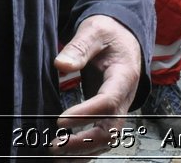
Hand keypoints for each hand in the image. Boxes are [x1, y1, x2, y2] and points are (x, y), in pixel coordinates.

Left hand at [51, 15, 142, 155]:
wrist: (124, 39)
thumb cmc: (109, 34)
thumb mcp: (95, 31)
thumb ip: (80, 47)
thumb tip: (60, 65)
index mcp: (124, 76)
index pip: (108, 101)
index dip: (86, 114)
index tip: (60, 120)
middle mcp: (125, 98)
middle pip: (110, 129)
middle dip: (84, 141)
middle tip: (56, 145)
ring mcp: (119, 109)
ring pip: (106, 140)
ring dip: (83, 151)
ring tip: (56, 154)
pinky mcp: (109, 115)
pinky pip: (101, 139)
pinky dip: (85, 151)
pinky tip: (66, 157)